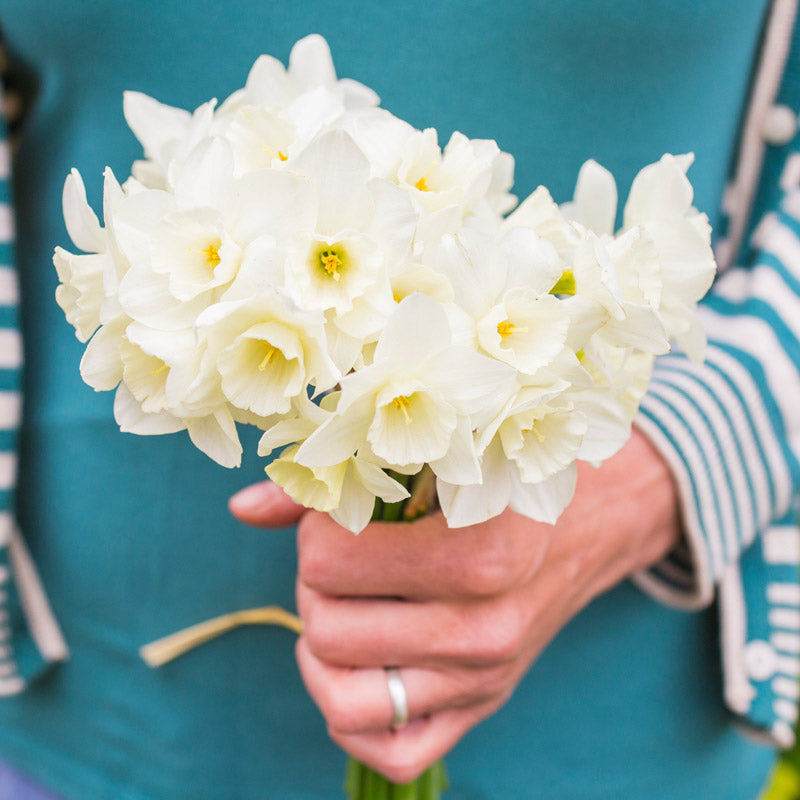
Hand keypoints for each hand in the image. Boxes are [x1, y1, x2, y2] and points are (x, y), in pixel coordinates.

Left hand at [229, 428, 679, 782]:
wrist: (595, 520)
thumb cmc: (513, 478)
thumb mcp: (442, 461)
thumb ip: (339, 484)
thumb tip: (244, 508)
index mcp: (483, 551)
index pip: (332, 560)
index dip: (315, 531)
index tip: (336, 516)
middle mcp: (489, 627)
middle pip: (329, 628)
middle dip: (312, 585)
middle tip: (333, 558)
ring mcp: (487, 679)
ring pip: (345, 702)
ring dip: (318, 651)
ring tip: (333, 610)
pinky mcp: (483, 709)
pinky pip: (392, 754)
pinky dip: (349, 717)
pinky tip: (356, 664)